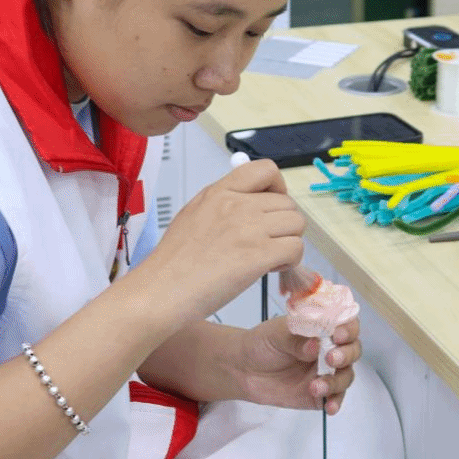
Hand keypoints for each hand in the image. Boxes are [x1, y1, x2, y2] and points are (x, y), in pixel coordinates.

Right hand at [142, 159, 304, 323]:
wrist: (162, 289)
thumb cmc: (173, 262)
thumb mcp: (193, 215)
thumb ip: (223, 205)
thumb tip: (251, 207)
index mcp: (219, 192)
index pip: (265, 169)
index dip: (278, 187)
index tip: (271, 207)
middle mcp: (237, 204)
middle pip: (287, 203)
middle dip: (284, 225)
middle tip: (268, 244)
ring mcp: (249, 228)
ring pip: (296, 224)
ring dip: (289, 243)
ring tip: (270, 259)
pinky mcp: (259, 254)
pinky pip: (296, 249)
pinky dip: (290, 261)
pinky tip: (270, 270)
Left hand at [237, 315, 360, 414]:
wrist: (244, 370)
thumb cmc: (262, 344)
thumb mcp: (276, 334)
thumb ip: (296, 339)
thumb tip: (315, 345)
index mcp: (321, 328)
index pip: (346, 324)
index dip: (348, 328)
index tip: (338, 334)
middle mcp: (329, 349)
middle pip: (352, 350)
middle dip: (346, 355)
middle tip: (330, 359)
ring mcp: (326, 372)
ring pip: (346, 376)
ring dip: (336, 381)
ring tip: (316, 386)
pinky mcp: (320, 393)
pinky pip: (335, 398)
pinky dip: (335, 402)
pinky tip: (328, 406)